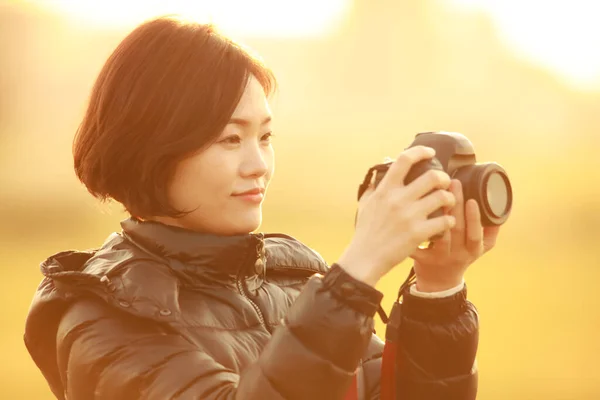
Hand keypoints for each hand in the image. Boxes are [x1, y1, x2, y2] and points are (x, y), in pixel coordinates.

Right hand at [338, 146, 456, 286]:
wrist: (365, 258)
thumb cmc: (366, 230)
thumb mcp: (365, 203)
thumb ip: (375, 184)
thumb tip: (383, 165)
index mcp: (385, 190)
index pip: (404, 160)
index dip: (421, 152)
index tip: (430, 153)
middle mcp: (398, 200)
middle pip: (432, 177)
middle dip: (443, 177)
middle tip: (445, 182)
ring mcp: (410, 216)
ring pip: (443, 197)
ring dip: (450, 198)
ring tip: (448, 202)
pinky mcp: (419, 233)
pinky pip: (445, 221)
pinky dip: (449, 220)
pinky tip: (447, 222)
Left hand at [409, 179, 500, 291]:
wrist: (439, 283)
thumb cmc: (459, 256)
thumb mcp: (478, 248)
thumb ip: (489, 230)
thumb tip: (500, 205)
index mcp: (473, 250)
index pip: (476, 234)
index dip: (475, 219)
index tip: (472, 199)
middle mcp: (458, 254)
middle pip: (458, 229)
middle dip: (456, 205)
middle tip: (453, 183)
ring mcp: (439, 257)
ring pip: (440, 236)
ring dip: (437, 216)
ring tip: (433, 195)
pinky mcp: (422, 259)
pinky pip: (418, 246)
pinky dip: (415, 232)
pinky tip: (411, 214)